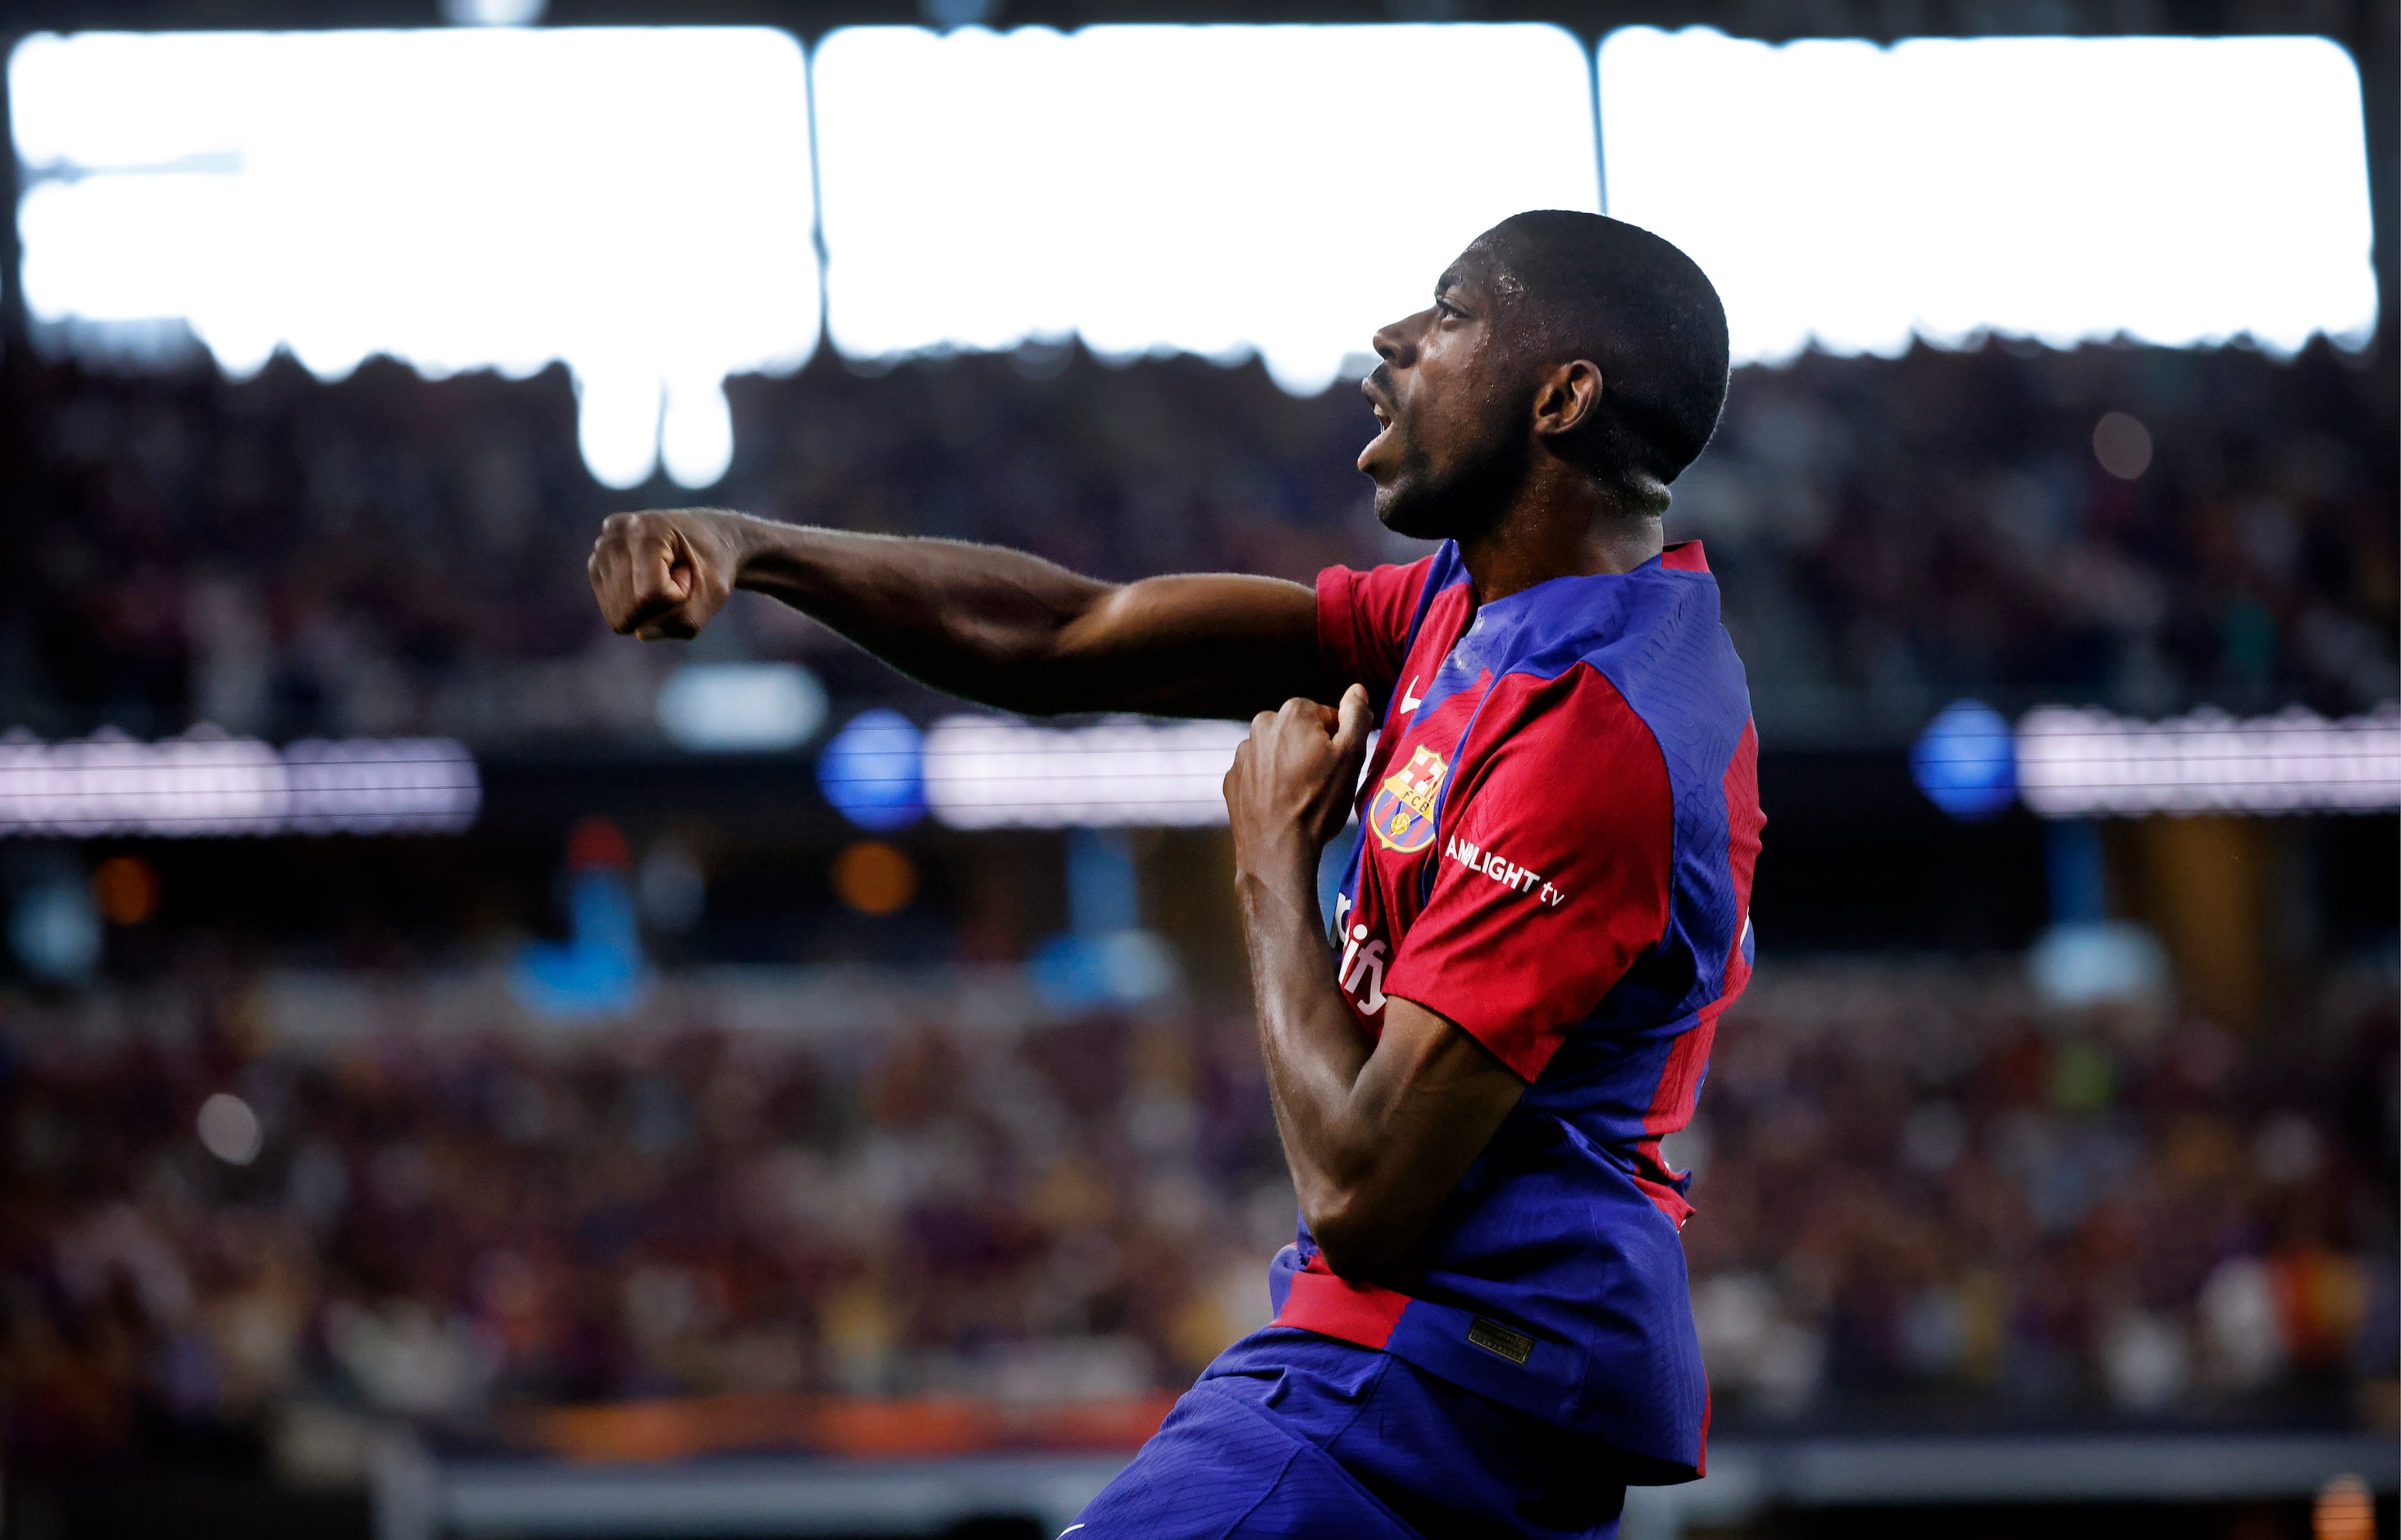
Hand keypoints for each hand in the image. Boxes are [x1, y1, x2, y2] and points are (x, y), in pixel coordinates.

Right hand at [588, 509, 749, 639]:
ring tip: (664, 578)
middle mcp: (615, 533)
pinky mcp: (596, 564)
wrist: (708, 539)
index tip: (690, 573)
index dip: (678, 597)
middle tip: (678, 577)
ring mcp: (601, 548)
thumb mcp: (714, 594)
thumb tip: (641, 634)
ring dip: (648, 607)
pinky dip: (635, 606)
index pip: (650, 594)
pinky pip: (613, 611)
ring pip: (617, 614)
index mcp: (646, 529)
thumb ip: (684, 620)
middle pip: (629, 608)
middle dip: (662, 606)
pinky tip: (648, 580)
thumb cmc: (714, 565)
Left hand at [1224, 684, 1372, 877]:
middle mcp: (1261, 724)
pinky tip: (1280, 805)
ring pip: (1277, 752)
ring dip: (1288, 766)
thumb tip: (1357, 690)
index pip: (1327, 717)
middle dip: (1310, 751)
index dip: (1338, 743)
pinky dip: (1269, 783)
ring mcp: (1242, 753)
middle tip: (1321, 784)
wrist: (1277, 850)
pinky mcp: (1232, 778)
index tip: (1337, 768)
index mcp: (1294, 712)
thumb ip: (1356, 717)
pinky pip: (1257, 774)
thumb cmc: (1319, 803)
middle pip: (1299, 732)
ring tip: (1300, 797)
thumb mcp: (1351, 757)